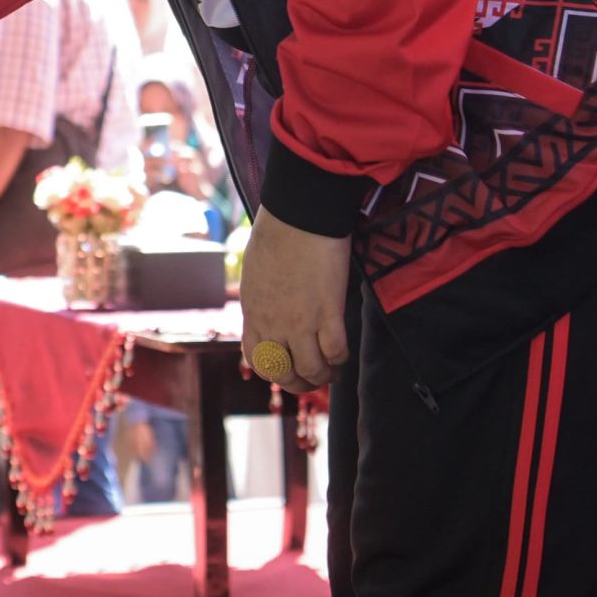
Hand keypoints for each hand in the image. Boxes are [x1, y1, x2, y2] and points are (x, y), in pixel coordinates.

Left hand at [238, 211, 351, 388]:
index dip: (273, 372)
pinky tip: (343, 353)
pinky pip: (336, 351)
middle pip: (284, 373)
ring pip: (312, 370)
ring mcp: (301, 321)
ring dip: (323, 375)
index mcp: (253, 313)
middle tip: (313, 378)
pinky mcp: (328, 312)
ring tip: (332, 370)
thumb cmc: (277, 232)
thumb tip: (268, 308)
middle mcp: (274, 323)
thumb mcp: (255, 273)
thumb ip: (261, 298)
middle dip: (299, 383)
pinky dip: (341, 358)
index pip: (257, 360)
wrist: (298, 214)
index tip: (287, 369)